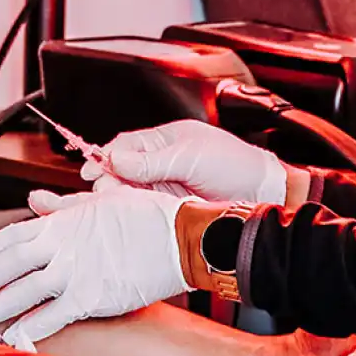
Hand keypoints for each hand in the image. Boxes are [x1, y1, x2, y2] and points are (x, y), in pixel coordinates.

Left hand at [0, 187, 191, 346]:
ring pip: (23, 293)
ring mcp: (75, 272)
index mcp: (59, 222)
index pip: (7, 239)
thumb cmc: (143, 217)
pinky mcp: (92, 297)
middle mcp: (61, 246)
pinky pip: (54, 316)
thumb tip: (34, 200)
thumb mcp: (99, 202)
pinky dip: (32, 329)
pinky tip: (13, 338)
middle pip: (6, 266)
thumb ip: (61, 205)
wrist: (180, 237)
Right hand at [81, 119, 287, 205]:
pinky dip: (131, 211)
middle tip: (103, 189)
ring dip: (117, 196)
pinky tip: (125, 214)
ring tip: (112, 203)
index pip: (125, 145)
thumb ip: (151, 160)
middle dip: (108, 178)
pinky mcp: (168, 208)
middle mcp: (159, 163)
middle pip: (121, 170)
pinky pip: (142, 208)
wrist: (261, 193)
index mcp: (164, 141)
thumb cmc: (234, 164)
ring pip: (128, 191)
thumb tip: (115, 158)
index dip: (106, 155)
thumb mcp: (190, 156)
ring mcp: (163, 186)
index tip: (93, 168)